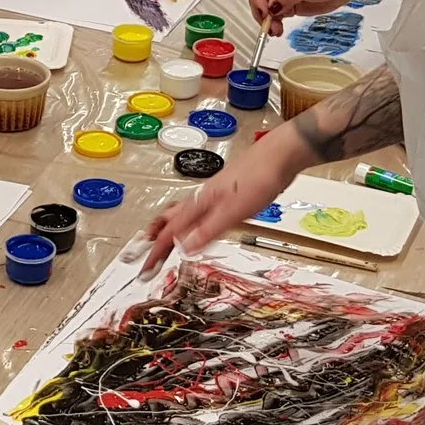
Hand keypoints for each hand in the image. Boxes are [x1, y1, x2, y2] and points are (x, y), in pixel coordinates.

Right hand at [136, 134, 305, 271]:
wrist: (279, 156)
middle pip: (169, 220)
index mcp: (199, 203)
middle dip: (155, 240)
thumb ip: (208, 230)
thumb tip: (183, 247)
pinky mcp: (224, 196)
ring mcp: (212, 196)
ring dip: (168, 229)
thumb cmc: (258, 179)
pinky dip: (187, 223)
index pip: (170, 232)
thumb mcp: (233, 211)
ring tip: (160, 239)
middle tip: (146, 256)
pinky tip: (197, 225)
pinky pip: (197, 212)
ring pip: (181, 214)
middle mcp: (201, 199)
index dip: (156, 252)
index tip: (145, 269)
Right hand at [246, 0, 356, 36]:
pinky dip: (276, 24)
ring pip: (268, 10)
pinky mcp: (292, 5)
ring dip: (268, 21)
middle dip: (261, 12)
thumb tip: (272, 7)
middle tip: (267, 24)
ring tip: (275, 30)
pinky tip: (278, 29)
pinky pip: (278, 16)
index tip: (264, 10)